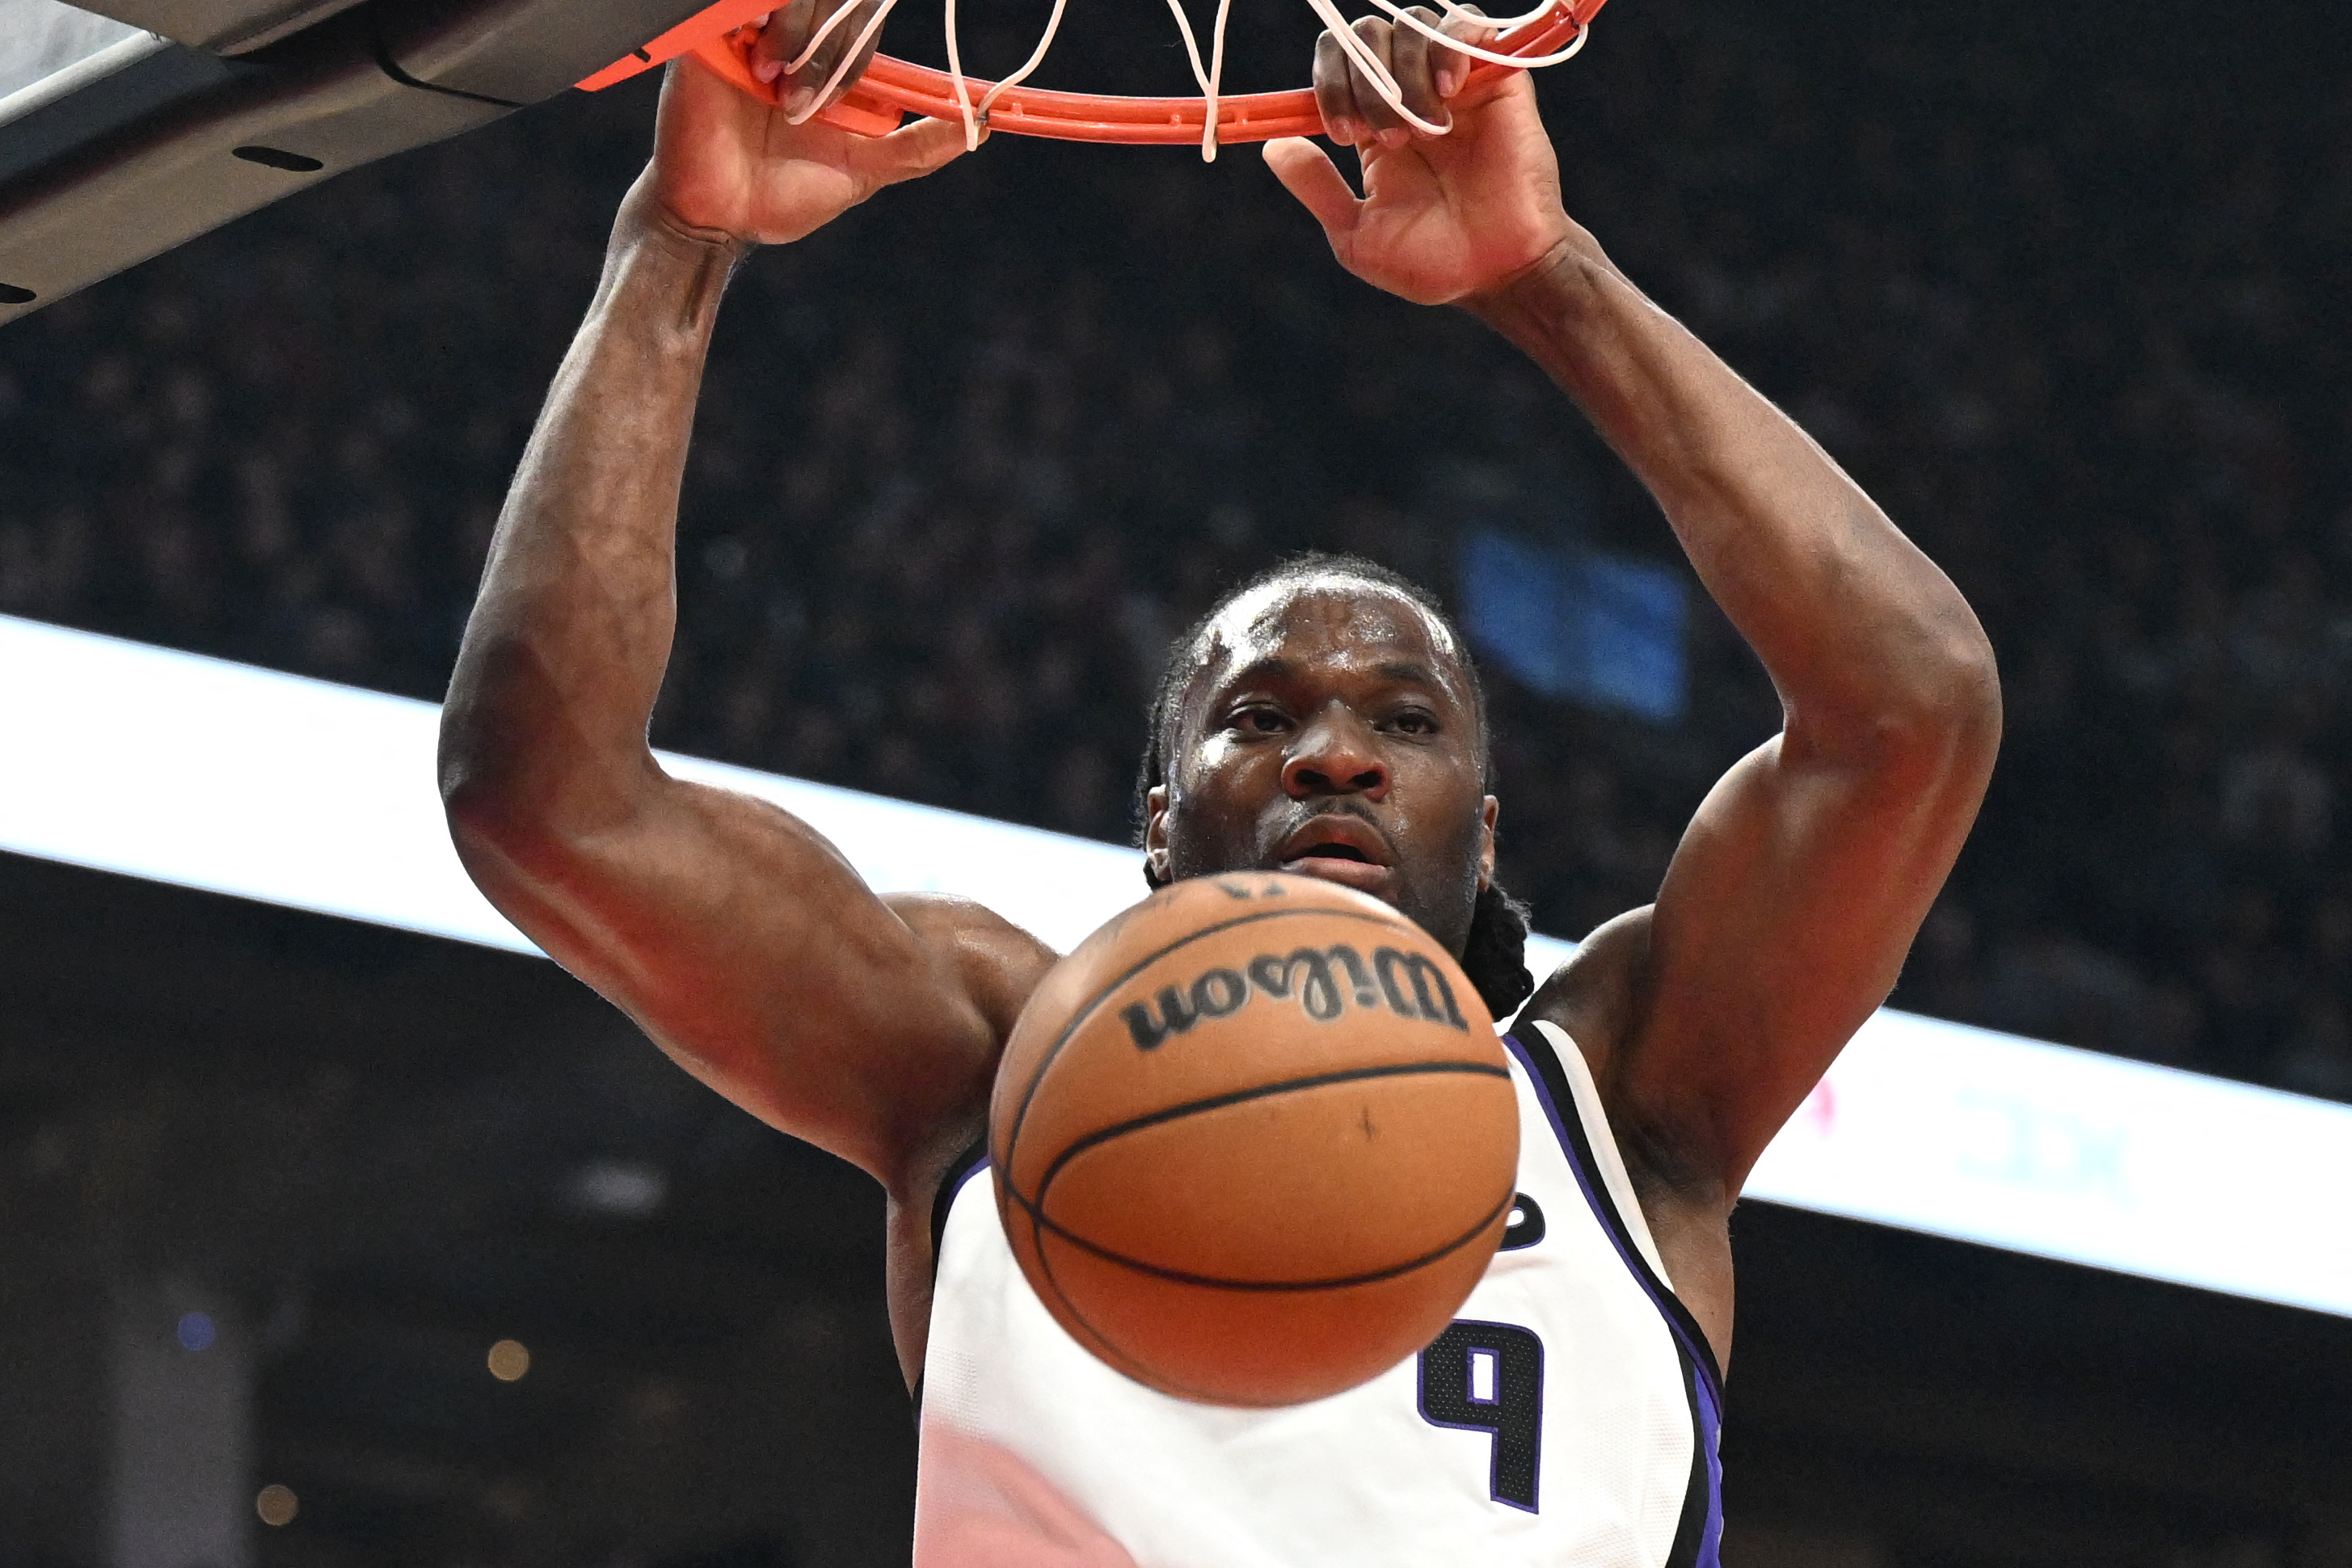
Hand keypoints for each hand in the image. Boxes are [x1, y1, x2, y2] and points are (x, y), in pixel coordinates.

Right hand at [641, 6, 970, 249]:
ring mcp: (746, 35)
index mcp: (825, 63)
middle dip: (832, 50)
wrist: (718, 220)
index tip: (844, 98)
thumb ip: (918, 149)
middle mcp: (788, 41)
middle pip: (830, 5)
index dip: (860, 44)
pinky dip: (756, 23)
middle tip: (804, 105)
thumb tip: (980, 126)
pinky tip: (756, 67)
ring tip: (777, 90)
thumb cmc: (784, 198)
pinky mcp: (704, 40)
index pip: (859, 18)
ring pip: (789, 0)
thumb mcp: (863, 173)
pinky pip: (732, 7)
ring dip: (797, 37)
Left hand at [1262, 10, 1573, 305]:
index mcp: (1372, 123)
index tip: (1342, 132)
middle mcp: (1408, 93)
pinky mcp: (1498, 79)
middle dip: (1364, 80)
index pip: (1336, 62)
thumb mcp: (1356, 235)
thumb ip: (1316, 188)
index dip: (1329, 82)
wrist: (1495, 273)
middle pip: (1367, 35)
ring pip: (1412, 25)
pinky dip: (1449, 46)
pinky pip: (1468, 25)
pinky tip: (1448, 92)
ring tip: (1424, 129)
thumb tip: (1272, 146)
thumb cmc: (1431, 263)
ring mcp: (1453, 82)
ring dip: (1403, 71)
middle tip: (1386, 138)